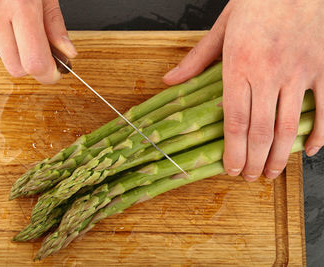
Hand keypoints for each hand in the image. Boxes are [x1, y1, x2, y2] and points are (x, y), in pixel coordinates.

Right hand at [0, 0, 76, 83]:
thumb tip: (66, 52)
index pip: (34, 62)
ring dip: (3, 42)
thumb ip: (54, 23)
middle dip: (27, 61)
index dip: (47, 74)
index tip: (52, 73)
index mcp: (20, 5)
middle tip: (31, 44)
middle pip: (14, 68)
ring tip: (4, 14)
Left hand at [163, 0, 323, 180]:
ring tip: (270, 173)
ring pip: (289, 127)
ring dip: (279, 157)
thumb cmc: (256, 3)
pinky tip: (308, 150)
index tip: (229, 169)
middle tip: (248, 177)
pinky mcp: (322, 69)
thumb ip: (196, 60)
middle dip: (253, 162)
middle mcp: (268, 74)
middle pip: (259, 132)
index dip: (232, 152)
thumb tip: (170, 81)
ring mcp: (298, 73)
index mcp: (239, 66)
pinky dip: (319, 134)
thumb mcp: (220, 28)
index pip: (233, 122)